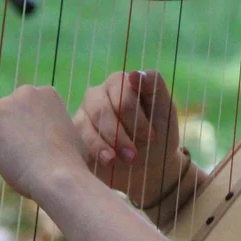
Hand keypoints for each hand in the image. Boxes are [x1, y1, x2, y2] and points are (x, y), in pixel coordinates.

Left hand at [0, 85, 91, 201]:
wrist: (60, 177)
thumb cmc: (70, 168)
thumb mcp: (72, 143)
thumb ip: (57, 135)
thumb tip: (52, 144)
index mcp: (48, 95)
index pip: (26, 109)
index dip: (25, 130)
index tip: (32, 149)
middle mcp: (27, 92)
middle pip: (6, 112)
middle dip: (10, 134)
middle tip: (23, 160)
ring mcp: (7, 103)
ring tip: (11, 162)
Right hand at [74, 70, 183, 207]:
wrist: (145, 167)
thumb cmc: (157, 135)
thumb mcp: (165, 112)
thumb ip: (155, 87)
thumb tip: (134, 74)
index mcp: (120, 82)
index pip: (123, 94)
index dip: (137, 119)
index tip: (151, 136)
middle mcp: (98, 93)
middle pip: (104, 109)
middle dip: (122, 135)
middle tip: (135, 155)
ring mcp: (84, 112)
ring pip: (90, 124)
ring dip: (110, 144)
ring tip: (125, 160)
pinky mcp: (75, 132)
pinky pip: (81, 138)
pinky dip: (97, 151)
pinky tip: (109, 161)